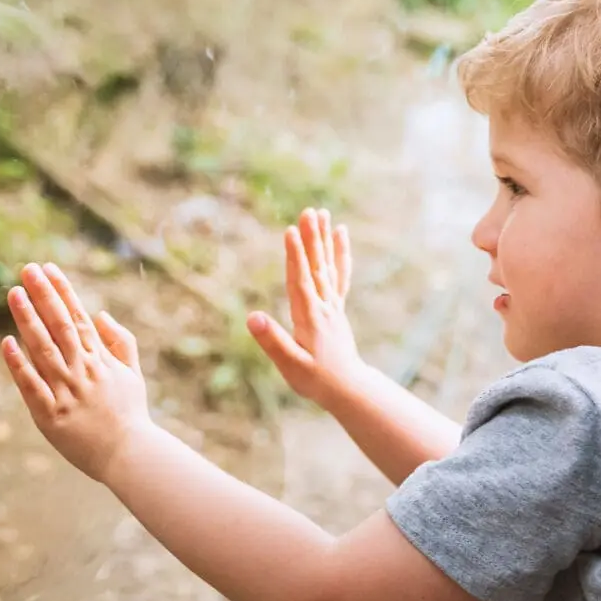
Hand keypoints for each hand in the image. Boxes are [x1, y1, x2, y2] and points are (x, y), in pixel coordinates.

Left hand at [1, 262, 152, 481]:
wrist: (130, 456)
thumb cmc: (131, 416)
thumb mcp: (133, 375)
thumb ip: (120, 342)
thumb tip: (100, 314)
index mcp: (100, 360)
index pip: (77, 317)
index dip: (62, 291)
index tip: (47, 268)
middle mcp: (83, 370)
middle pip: (59, 325)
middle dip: (43, 295)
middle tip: (27, 269)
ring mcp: (66, 392)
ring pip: (43, 349)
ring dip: (28, 320)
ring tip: (14, 294)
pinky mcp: (51, 415)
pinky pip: (31, 386)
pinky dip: (18, 364)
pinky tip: (6, 343)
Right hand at [248, 208, 363, 405]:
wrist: (348, 388)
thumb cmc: (316, 380)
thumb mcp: (291, 366)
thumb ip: (272, 342)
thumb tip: (252, 318)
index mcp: (309, 318)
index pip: (301, 281)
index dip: (295, 256)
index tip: (291, 231)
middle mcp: (324, 306)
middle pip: (316, 267)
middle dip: (311, 239)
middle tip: (309, 212)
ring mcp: (332, 306)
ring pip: (327, 266)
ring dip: (323, 239)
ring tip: (322, 214)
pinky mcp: (335, 308)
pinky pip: (339, 275)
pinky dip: (340, 254)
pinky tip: (340, 235)